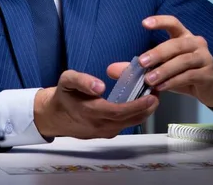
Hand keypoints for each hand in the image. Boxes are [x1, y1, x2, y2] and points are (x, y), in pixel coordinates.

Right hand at [33, 70, 158, 138]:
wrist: (54, 116)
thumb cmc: (63, 96)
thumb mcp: (67, 81)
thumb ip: (82, 81)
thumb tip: (99, 86)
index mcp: (90, 112)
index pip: (119, 111)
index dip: (137, 105)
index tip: (150, 96)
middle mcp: (99, 125)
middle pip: (129, 119)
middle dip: (147, 108)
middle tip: (158, 93)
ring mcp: (103, 131)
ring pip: (129, 124)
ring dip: (144, 112)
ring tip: (153, 97)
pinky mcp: (106, 132)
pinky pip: (125, 125)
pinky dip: (136, 115)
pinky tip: (141, 104)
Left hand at [107, 15, 212, 114]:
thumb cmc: (187, 74)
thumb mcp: (163, 69)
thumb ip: (140, 67)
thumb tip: (111, 69)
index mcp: (184, 36)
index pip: (173, 23)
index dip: (159, 22)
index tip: (144, 23)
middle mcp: (195, 42)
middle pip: (176, 44)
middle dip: (157, 53)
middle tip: (141, 62)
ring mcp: (204, 57)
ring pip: (183, 61)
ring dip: (164, 70)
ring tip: (149, 79)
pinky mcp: (208, 73)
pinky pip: (189, 75)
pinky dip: (174, 81)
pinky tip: (162, 87)